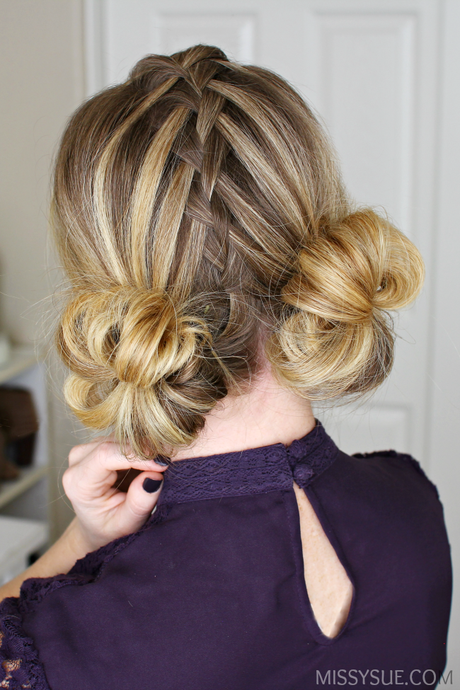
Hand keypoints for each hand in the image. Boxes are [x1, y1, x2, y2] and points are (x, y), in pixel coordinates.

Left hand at [62, 438, 167, 554]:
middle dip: (145, 451)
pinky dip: (142, 446)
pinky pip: (126, 436)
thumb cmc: (110, 527)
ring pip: (123, 436)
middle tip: (168, 465)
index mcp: (78, 482)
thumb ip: (139, 503)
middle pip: (116, 442)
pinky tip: (152, 459)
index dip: (136, 456)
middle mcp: (78, 460)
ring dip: (145, 448)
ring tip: (160, 466)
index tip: (162, 464)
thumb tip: (154, 476)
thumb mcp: (126, 524)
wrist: (97, 525)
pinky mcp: (101, 443)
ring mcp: (88, 448)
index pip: (105, 455)